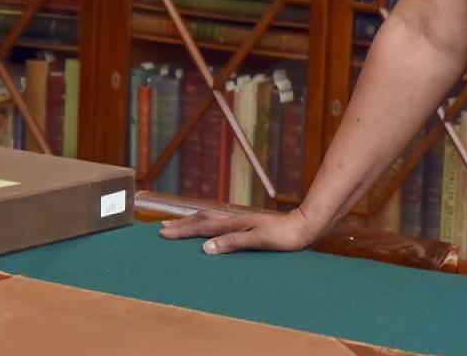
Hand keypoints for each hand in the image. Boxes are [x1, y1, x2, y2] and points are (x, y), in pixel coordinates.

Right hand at [159, 208, 322, 254]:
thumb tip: (205, 247)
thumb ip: (232, 242)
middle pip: (201, 219)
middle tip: (162, 227)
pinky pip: (219, 223)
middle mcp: (234, 220)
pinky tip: (210, 228)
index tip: (162, 233)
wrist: (304, 227)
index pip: (201, 227)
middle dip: (181, 224)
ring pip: (209, 218)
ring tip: (179, 223)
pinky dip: (207, 224)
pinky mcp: (248, 225)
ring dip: (192, 221)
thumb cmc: (283, 236)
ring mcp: (241, 221)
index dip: (181, 231)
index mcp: (233, 224)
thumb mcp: (258, 240)